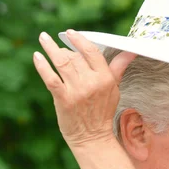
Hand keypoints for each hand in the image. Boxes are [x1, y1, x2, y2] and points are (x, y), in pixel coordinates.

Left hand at [33, 30, 136, 148]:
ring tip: (44, 39)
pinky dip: (42, 65)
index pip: (92, 52)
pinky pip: (50, 77)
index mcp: (106, 78)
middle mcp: (92, 83)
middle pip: (74, 56)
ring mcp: (77, 91)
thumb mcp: (114, 89)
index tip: (70, 33)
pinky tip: (37, 56)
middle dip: (64, 49)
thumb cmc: (103, 111)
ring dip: (50, 49)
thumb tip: (131, 51)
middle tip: (57, 47)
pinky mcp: (64, 99)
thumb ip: (118, 68)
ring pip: (62, 62)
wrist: (92, 136)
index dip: (79, 40)